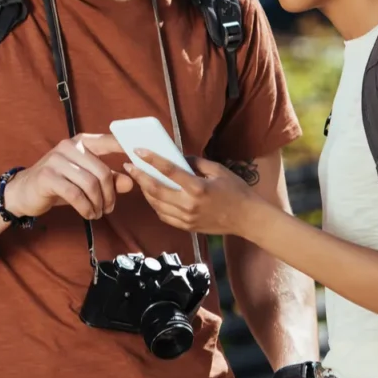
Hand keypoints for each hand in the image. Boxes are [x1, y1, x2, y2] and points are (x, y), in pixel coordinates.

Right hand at [5, 134, 133, 219]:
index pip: (108, 141)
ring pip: (90, 184)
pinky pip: (75, 194)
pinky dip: (86, 207)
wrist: (24, 192)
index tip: (140, 161)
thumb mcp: (86, 180)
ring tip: (98, 213)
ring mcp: (56, 160)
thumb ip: (109, 179)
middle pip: (102, 171)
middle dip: (109, 194)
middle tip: (109, 209)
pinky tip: (88, 214)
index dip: (125, 148)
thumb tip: (131, 183)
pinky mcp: (47, 176)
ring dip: (98, 203)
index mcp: (81, 142)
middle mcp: (69, 146)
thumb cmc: (59, 184)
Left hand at [124, 151, 261, 235]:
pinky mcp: (187, 227)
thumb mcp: (219, 171)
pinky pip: (164, 216)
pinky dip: (155, 205)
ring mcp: (186, 218)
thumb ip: (196, 163)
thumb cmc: (236, 191)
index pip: (169, 171)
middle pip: (156, 190)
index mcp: (197, 188)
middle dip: (140, 177)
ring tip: (139, 180)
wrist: (247, 219)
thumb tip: (178, 157)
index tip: (138, 151)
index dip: (151, 160)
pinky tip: (153, 196)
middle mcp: (189, 204)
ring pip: (157, 204)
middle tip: (129, 166)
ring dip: (145, 191)